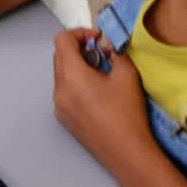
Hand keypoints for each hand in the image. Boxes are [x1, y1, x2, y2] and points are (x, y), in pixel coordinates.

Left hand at [53, 30, 150, 162]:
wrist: (126, 153)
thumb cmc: (127, 113)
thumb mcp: (126, 75)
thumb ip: (115, 52)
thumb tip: (107, 45)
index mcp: (71, 76)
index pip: (62, 41)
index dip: (79, 33)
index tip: (98, 39)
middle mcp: (59, 90)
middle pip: (59, 57)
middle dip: (78, 49)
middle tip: (102, 55)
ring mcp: (59, 107)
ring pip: (61, 75)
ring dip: (77, 66)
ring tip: (101, 75)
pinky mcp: (64, 120)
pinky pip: (64, 92)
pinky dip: (76, 84)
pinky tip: (97, 94)